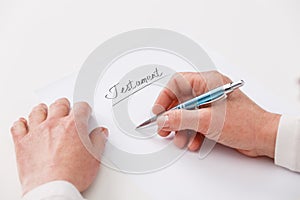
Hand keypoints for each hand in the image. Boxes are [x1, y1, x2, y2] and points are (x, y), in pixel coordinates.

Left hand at [10, 98, 107, 194]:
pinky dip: (21, 124)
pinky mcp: (22, 143)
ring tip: (45, 111)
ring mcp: (37, 132)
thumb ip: (98, 141)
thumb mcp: (94, 158)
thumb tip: (101, 133)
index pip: (81, 108)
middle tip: (66, 108)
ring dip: (43, 110)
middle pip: (59, 105)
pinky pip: (18, 127)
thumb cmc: (72, 175)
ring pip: (37, 112)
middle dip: (64, 105)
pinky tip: (25, 123)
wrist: (51, 188)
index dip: (84, 109)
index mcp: (74, 126)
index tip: (84, 111)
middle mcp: (54, 124)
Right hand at [153, 71, 280, 157]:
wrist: (265, 137)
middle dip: (171, 116)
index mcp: (208, 82)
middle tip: (164, 128)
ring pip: (188, 112)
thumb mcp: (207, 121)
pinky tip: (193, 142)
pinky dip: (192, 132)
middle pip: (181, 99)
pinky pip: (197, 121)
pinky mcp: (215, 116)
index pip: (178, 83)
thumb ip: (182, 119)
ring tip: (179, 139)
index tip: (159, 112)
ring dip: (181, 128)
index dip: (165, 97)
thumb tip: (163, 119)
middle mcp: (209, 90)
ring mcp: (212, 104)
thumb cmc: (245, 123)